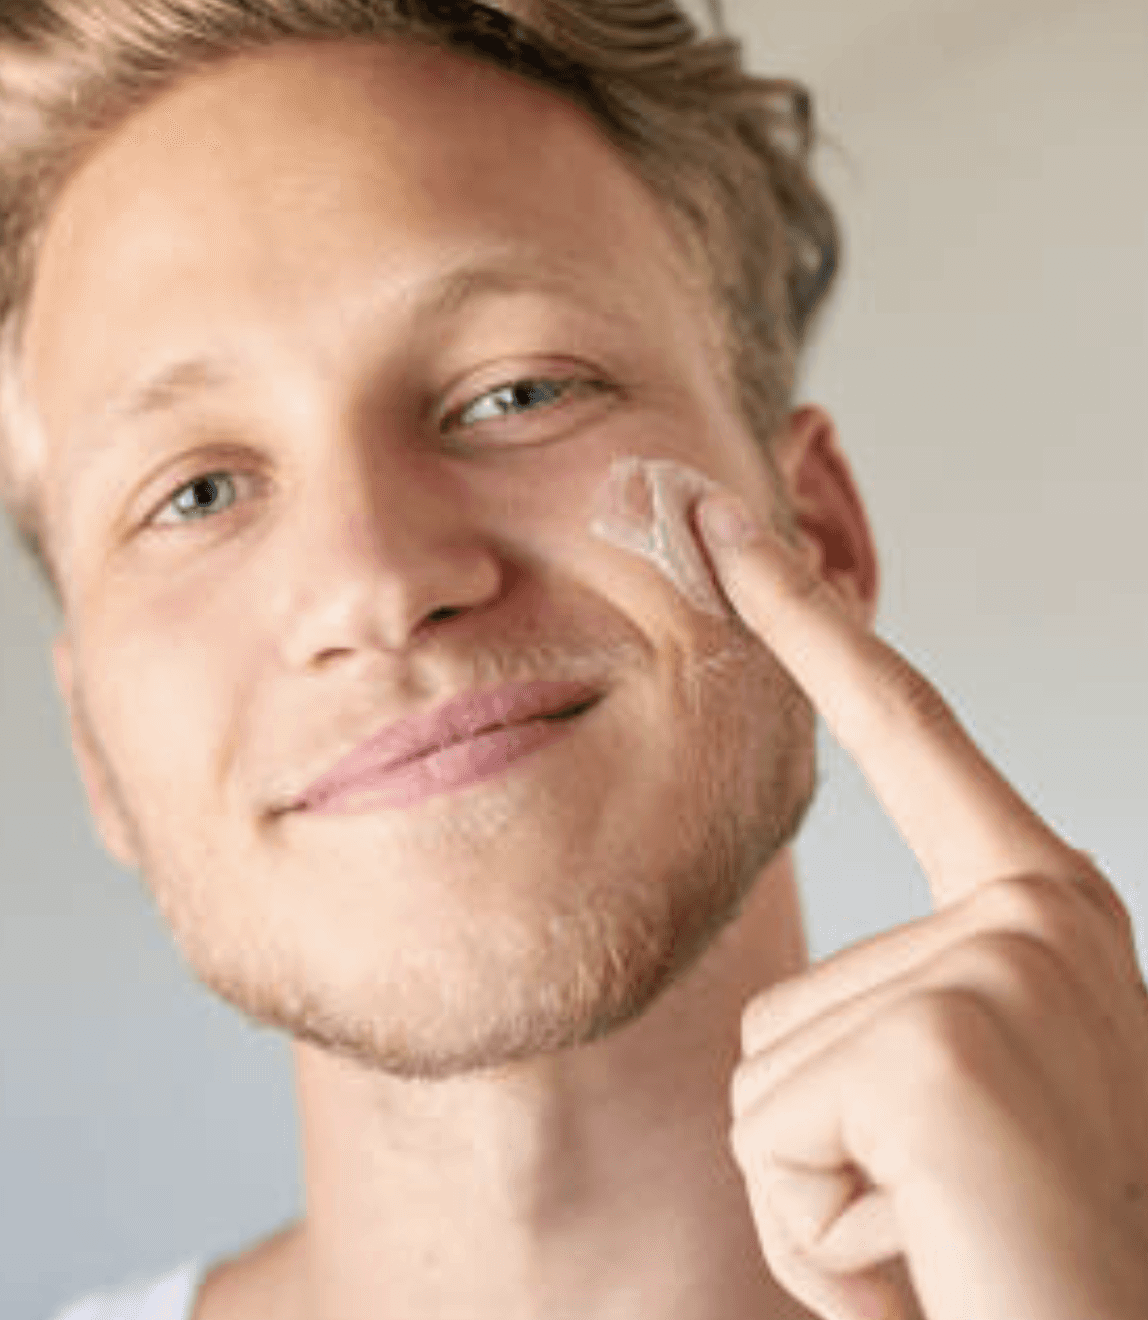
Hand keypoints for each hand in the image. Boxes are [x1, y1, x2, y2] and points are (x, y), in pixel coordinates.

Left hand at [695, 490, 1147, 1319]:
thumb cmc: (1020, 1254)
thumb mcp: (957, 1104)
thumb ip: (889, 1018)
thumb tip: (795, 1037)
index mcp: (1036, 910)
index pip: (904, 729)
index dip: (812, 621)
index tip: (734, 524)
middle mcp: (1028, 921)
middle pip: (774, 1002)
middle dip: (821, 1143)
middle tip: (949, 1208)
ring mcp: (991, 973)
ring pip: (760, 1080)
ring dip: (822, 1196)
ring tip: (946, 1236)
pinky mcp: (937, 1052)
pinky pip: (771, 1142)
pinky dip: (821, 1243)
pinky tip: (930, 1262)